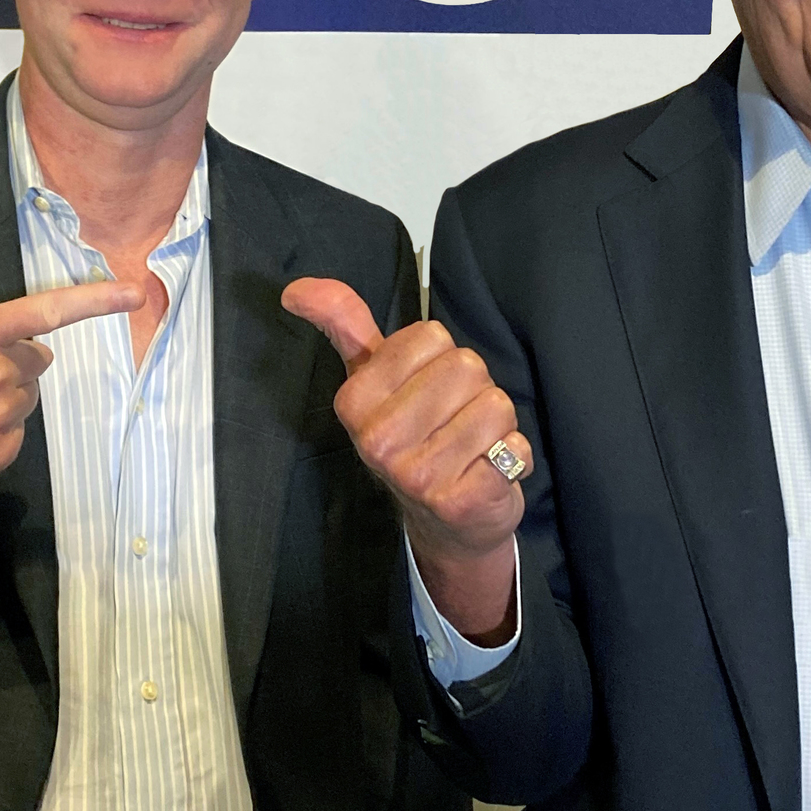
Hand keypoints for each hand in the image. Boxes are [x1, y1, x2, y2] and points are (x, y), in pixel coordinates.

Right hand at [282, 276, 526, 642]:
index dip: (439, 358)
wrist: (446, 522)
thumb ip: (343, 324)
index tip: (425, 390)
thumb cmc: (412, 436)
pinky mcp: (461, 503)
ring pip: (495, 404)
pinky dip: (514, 455)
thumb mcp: (371, 378)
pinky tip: (488, 470)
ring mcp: (418, 477)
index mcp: (354, 403)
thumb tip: (296, 289)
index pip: (431, 336)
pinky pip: (514, 449)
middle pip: (466, 366)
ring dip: (495, 423)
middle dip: (472, 388)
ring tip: (472, 445)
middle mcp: (379, 442)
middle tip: (452, 420)